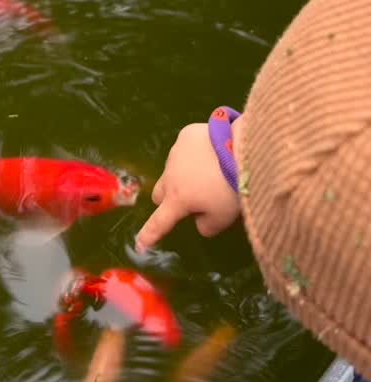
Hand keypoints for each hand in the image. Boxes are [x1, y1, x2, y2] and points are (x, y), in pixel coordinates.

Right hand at [135, 120, 242, 252]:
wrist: (241, 147)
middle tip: (191, 199)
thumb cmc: (231, 188)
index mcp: (178, 200)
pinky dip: (194, 154)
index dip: (148, 235)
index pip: (158, 222)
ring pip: (173, 170)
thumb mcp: (223, 218)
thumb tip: (198, 220)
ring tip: (211, 171)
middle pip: (159, 193)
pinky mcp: (186, 135)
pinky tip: (213, 152)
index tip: (139, 245)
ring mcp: (175, 153)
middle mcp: (170, 176)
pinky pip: (185, 149)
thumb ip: (206, 226)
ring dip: (184, 175)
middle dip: (169, 199)